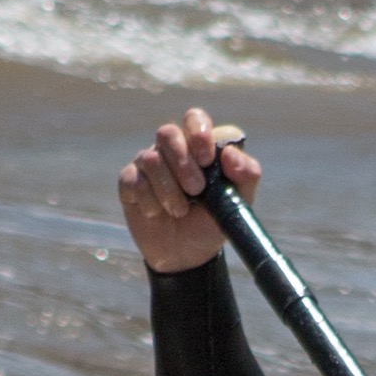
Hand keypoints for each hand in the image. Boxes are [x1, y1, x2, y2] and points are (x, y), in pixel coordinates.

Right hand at [119, 106, 257, 272]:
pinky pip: (133, 180)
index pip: (194, 119)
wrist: (186, 255)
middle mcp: (172, 149)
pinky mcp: (129, 182)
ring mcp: (148, 164)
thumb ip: (246, 175)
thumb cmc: (211, 223)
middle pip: (167, 133)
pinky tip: (157, 213)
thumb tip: (230, 153)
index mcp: (199, 146)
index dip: (199, 134)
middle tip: (197, 190)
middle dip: (183, 162)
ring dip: (168, 189)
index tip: (208, 160)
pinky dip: (149, 201)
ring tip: (180, 210)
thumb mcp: (237, 203)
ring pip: (151, 158)